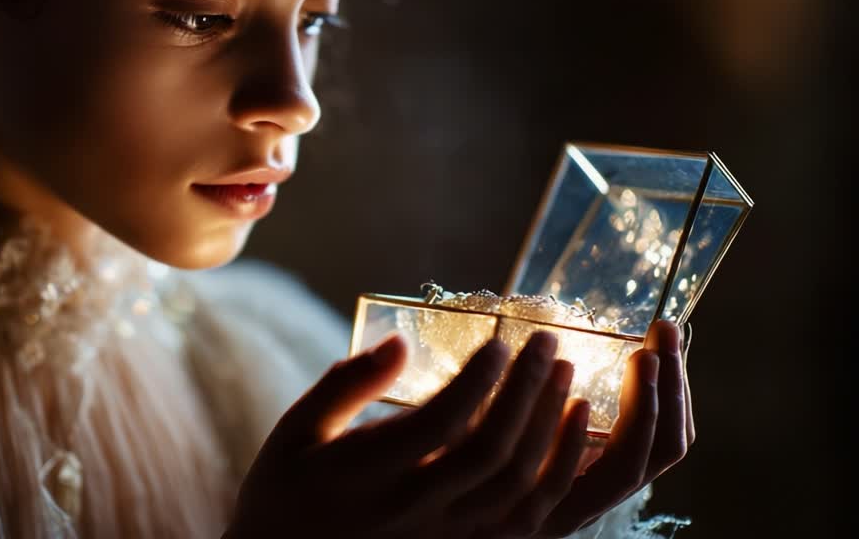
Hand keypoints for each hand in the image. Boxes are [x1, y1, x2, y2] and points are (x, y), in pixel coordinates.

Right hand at [224, 320, 692, 538]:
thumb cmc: (284, 490)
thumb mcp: (297, 429)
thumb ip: (348, 384)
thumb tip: (401, 342)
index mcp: (365, 474)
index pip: (439, 422)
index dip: (477, 380)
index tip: (499, 340)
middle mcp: (411, 510)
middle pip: (489, 451)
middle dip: (526, 391)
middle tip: (546, 343)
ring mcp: (442, 535)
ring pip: (516, 485)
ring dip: (548, 425)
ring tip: (563, 374)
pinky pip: (526, 515)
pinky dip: (558, 470)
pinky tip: (574, 427)